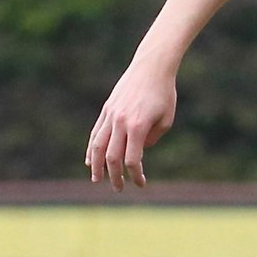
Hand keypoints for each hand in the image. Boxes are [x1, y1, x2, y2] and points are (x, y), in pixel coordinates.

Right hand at [85, 61, 177, 190]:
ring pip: (97, 145)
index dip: (136, 175)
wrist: (151, 68)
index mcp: (138, 126)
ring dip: (96, 165)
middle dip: (114, 176)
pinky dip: (91, 148)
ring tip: (96, 179)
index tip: (141, 184)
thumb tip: (139, 151)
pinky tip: (90, 160)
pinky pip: (95, 133)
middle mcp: (120, 122)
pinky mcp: (106, 109)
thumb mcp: (166, 119)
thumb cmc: (164, 94)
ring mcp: (110, 115)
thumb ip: (152, 139)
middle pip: (111, 156)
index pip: (132, 159)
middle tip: (118, 188)